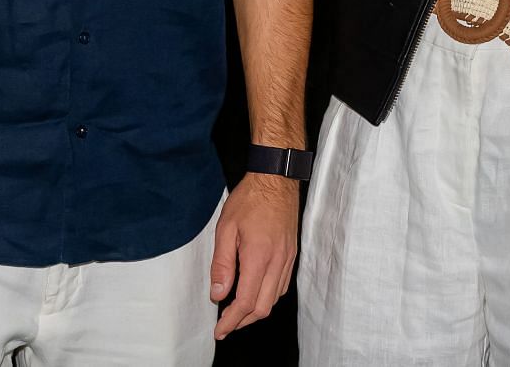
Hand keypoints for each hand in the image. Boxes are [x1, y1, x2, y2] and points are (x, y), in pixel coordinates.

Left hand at [209, 173, 299, 338]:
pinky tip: (254, 292)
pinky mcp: (292, 254)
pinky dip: (267, 296)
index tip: (220, 330)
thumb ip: (222, 264)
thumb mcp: (226, 229)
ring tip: (237, 311)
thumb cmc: (249, 199)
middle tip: (226, 323)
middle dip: (243, 321)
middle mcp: (277, 262)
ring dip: (255, 311)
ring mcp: (288, 259)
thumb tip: (217, 294)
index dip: (231, 321)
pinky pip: (281, 286)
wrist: (276, 179)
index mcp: (259, 256)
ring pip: (274, 299)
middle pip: (262, 307)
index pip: (245, 302)